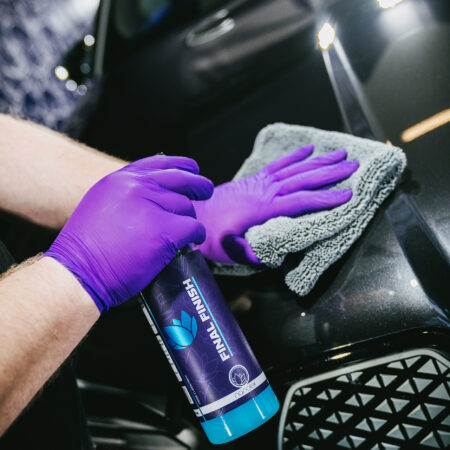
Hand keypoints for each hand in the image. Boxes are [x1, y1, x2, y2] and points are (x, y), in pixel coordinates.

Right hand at [45, 155, 212, 312]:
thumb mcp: (100, 206)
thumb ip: (126, 196)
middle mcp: (137, 187)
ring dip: (189, 220)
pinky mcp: (165, 230)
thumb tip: (154, 197)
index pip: (159, 163)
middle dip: (198, 185)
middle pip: (181, 180)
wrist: (78, 272)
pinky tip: (193, 241)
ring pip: (187, 207)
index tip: (192, 168)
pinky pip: (193, 227)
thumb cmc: (85, 248)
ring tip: (185, 232)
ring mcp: (152, 207)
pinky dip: (197, 235)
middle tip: (205, 190)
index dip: (181, 165)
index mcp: (120, 180)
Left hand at [193, 145, 357, 263]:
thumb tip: (275, 257)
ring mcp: (259, 183)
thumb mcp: (230, 251)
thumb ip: (253, 254)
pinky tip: (307, 149)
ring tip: (339, 153)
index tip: (347, 194)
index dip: (325, 198)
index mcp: (263, 209)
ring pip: (294, 169)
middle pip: (303, 180)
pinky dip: (293, 157)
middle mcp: (265, 192)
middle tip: (353, 165)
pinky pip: (277, 165)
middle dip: (330, 173)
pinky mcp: (253, 180)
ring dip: (318, 161)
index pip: (301, 202)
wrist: (191, 215)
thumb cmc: (209, 236)